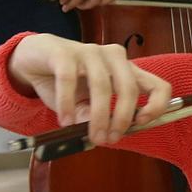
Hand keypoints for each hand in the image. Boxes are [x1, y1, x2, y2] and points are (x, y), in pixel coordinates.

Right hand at [8, 33, 172, 144]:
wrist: (33, 58)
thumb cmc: (67, 83)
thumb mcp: (85, 104)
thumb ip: (97, 115)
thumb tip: (104, 135)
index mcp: (127, 71)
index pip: (159, 86)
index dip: (157, 106)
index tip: (141, 123)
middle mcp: (114, 58)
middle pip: (129, 88)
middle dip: (121, 118)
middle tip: (109, 139)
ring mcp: (91, 52)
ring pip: (101, 85)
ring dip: (97, 116)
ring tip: (90, 136)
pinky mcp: (65, 52)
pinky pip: (69, 79)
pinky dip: (68, 104)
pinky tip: (65, 121)